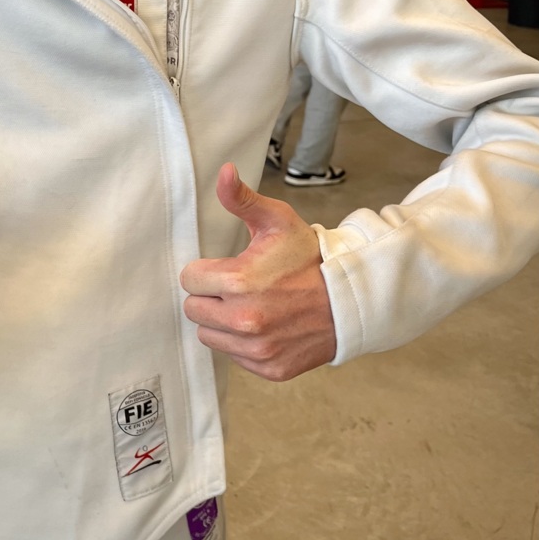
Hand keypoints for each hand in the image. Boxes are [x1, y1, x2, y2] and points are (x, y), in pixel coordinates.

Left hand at [180, 163, 336, 380]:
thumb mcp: (276, 221)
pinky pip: (233, 355)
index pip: (189, 279)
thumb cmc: (308, 258)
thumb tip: (224, 172)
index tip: (227, 268)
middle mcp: (244, 320)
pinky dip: (242, 343)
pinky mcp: (268, 367)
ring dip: (222, 322)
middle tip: (237, 287)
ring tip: (250, 305)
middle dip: (210, 296)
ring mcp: (257, 348)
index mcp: (239, 282)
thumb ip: (242, 199)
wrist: (349, 299)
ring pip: (209, 335)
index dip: (206, 271)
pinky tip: (264, 326)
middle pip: (193, 309)